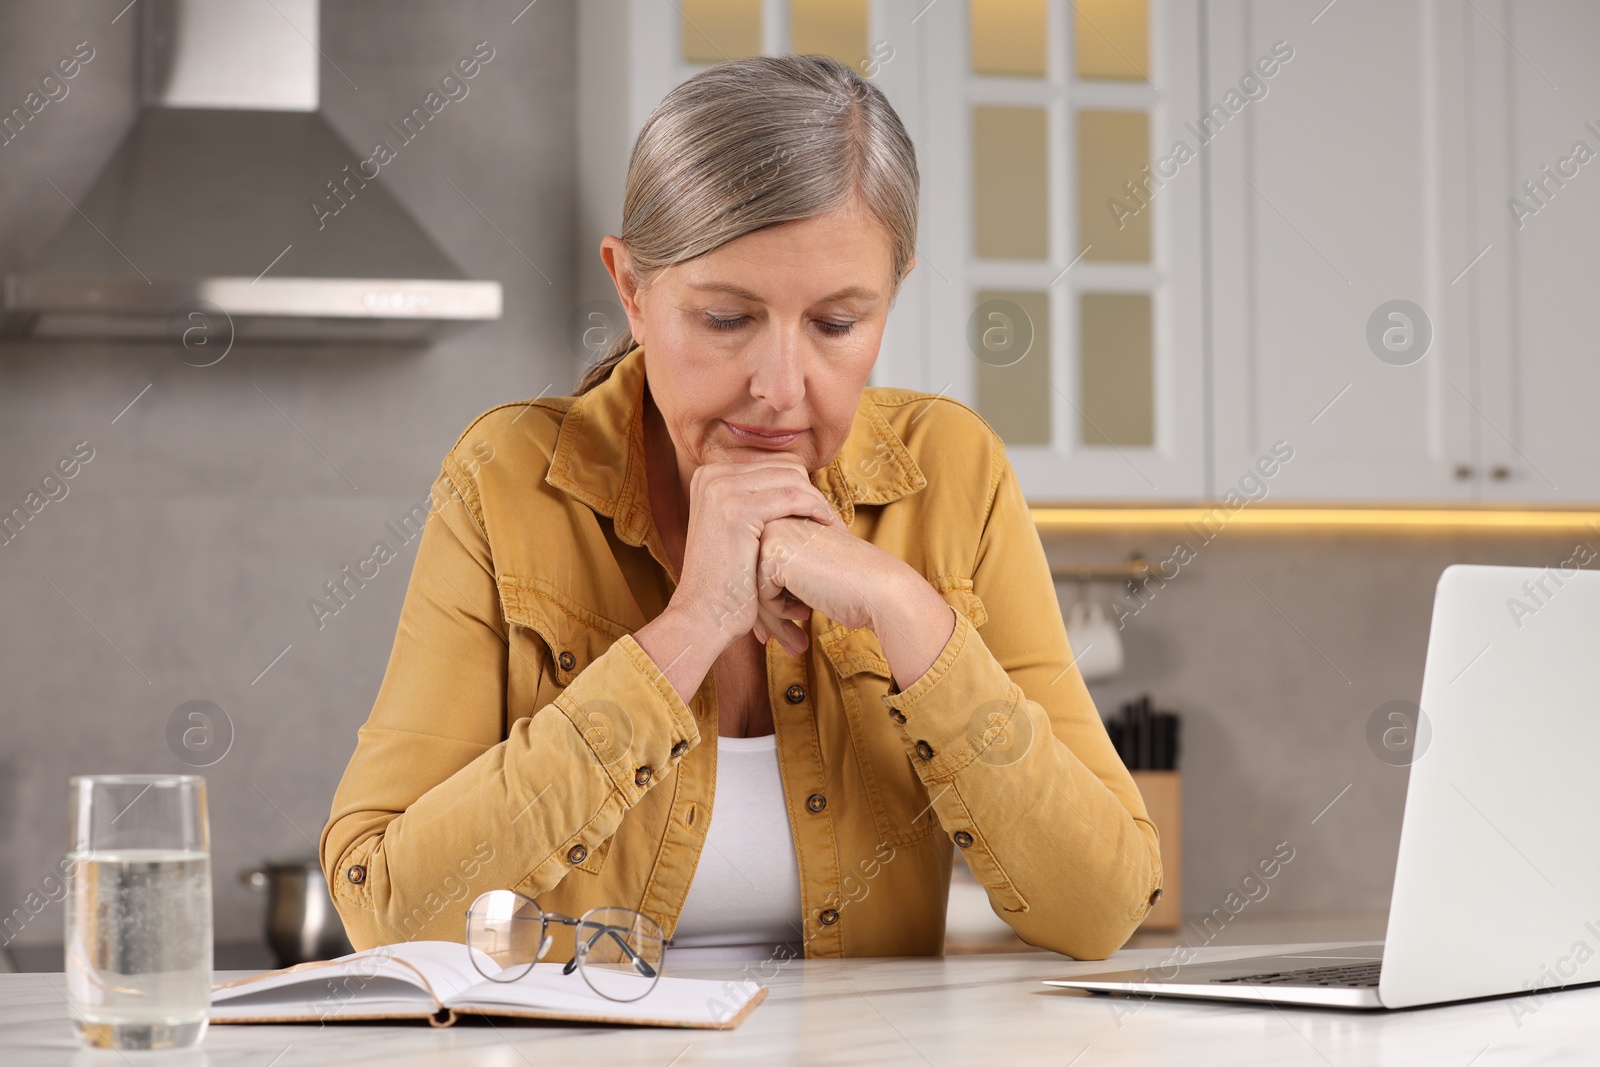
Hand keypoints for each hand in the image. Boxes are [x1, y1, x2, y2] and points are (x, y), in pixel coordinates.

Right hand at [668, 457, 836, 658]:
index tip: (820, 512)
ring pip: (792, 479)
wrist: (704, 612)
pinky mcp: (736, 508)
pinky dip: (815, 509)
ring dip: (818, 502)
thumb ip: (755, 499)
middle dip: (812, 493)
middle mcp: (712, 474)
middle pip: (785, 467)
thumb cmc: (727, 578)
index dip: (802, 487)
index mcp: (711, 473)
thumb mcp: (734, 528)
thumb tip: (795, 476)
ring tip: (831, 527)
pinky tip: (826, 527)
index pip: (773, 464)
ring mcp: (721, 488)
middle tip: (830, 521)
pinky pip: (793, 496)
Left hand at [751, 515, 910, 639]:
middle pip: (750, 575)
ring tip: (794, 641)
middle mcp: (776, 519)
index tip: (774, 629)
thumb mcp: (808, 577)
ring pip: (751, 586)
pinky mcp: (774, 552)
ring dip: (772, 619)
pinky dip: (779, 611)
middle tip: (784, 641)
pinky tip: (805, 611)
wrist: (879, 589)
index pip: (758, 565)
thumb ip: (780, 581)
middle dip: (765, 614)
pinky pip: (760, 594)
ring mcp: (773, 532)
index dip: (767, 602)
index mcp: (785, 519)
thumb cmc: (850, 588)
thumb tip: (748, 613)